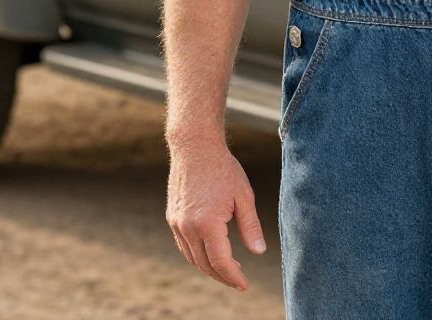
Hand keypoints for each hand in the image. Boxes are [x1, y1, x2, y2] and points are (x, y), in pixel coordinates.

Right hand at [166, 138, 266, 291]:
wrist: (195, 147)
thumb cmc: (224, 169)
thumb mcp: (244, 196)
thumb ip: (250, 226)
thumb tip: (258, 252)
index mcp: (207, 223)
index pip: (221, 262)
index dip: (233, 277)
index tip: (244, 285)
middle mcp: (187, 227)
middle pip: (204, 265)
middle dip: (222, 276)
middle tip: (238, 280)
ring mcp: (176, 223)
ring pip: (192, 258)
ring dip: (209, 268)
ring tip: (228, 268)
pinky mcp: (172, 218)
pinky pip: (184, 246)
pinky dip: (197, 255)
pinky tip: (211, 252)